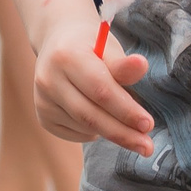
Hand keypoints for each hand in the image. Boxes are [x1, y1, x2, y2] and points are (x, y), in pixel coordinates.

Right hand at [32, 20, 153, 156]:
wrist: (59, 43)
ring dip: (110, 129)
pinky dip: (94, 132)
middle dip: (122, 133)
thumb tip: (142, 66)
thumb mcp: (108, 49)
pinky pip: (76, 133)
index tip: (148, 124)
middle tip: (147, 147)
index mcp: (66, 56)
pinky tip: (100, 117)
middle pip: (90, 116)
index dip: (125, 110)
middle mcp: (48, 79)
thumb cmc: (91, 47)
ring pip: (85, 127)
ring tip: (123, 118)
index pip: (100, 90)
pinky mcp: (43, 116)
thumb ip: (123, 65)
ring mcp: (42, 99)